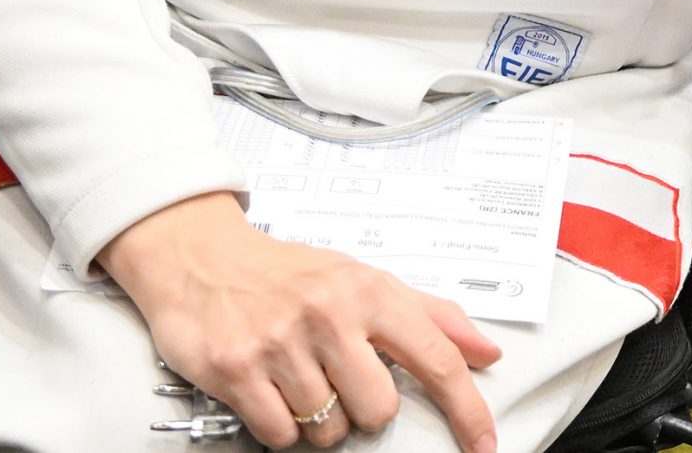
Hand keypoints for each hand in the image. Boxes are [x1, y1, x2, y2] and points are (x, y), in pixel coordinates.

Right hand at [100, 192, 498, 451]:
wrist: (205, 257)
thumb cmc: (290, 274)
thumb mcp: (366, 279)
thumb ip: (431, 316)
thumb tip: (487, 350)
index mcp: (370, 290)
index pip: (435, 357)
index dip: (465, 408)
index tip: (483, 441)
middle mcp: (329, 314)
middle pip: (378, 410)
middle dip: (363, 410)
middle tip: (340, 379)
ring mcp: (281, 343)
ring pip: (328, 430)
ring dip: (318, 418)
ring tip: (300, 377)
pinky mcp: (236, 371)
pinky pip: (281, 436)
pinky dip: (280, 426)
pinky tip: (272, 390)